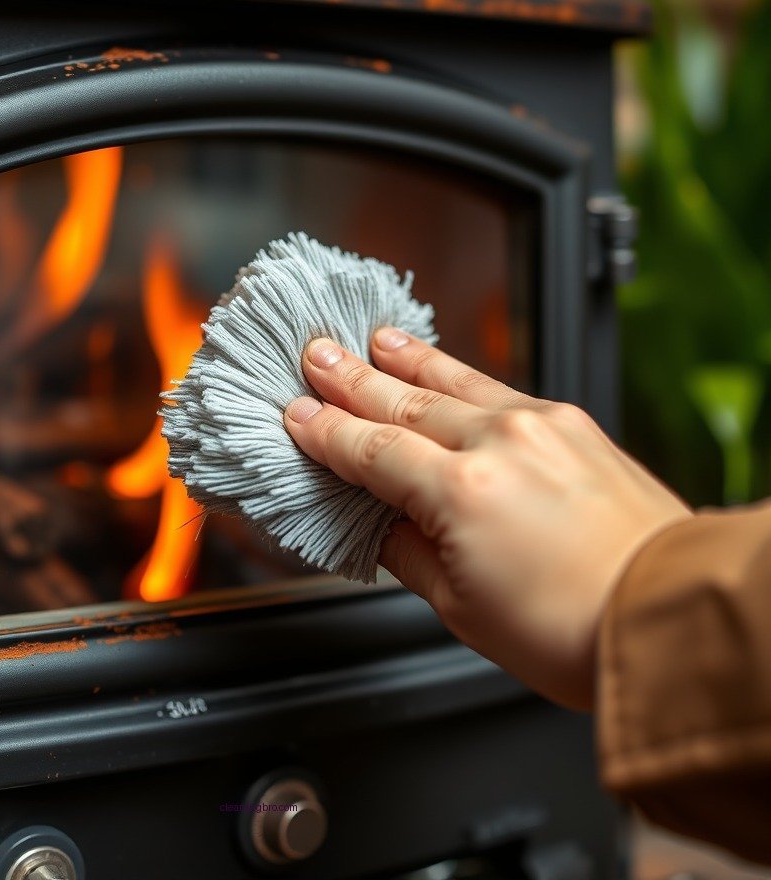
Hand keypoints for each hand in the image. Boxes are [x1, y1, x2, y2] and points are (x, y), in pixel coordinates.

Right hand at [283, 328, 691, 709]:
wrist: (668, 614)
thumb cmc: (572, 629)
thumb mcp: (461, 607)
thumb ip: (408, 551)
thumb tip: (379, 522)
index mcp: (461, 495)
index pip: (372, 451)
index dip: (327, 432)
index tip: (297, 414)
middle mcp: (499, 445)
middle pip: (404, 401)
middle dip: (352, 377)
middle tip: (315, 353)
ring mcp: (540, 426)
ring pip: (453, 381)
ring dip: (406, 359)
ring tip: (373, 338)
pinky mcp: (572, 423)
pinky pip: (498, 389)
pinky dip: (461, 373)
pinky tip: (443, 366)